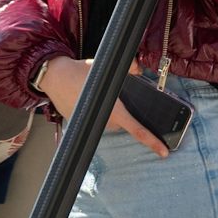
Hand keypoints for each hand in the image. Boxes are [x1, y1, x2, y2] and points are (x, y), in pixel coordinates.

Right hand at [35, 56, 168, 157]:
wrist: (54, 77)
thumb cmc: (79, 72)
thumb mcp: (105, 66)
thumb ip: (127, 68)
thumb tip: (138, 68)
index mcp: (114, 110)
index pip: (137, 129)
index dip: (152, 141)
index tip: (164, 151)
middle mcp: (104, 121)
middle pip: (122, 123)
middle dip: (121, 111)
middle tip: (113, 95)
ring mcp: (92, 125)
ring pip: (108, 121)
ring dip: (107, 111)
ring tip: (97, 93)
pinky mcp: (81, 125)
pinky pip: (95, 120)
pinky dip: (95, 111)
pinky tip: (87, 97)